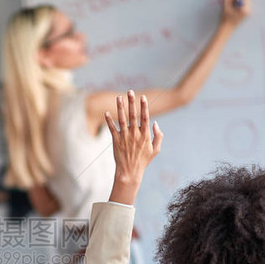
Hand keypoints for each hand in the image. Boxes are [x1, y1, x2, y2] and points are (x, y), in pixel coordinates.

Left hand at [105, 90, 162, 204]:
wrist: (129, 172)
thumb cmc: (143, 161)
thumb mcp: (155, 150)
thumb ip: (158, 136)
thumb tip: (155, 123)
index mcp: (145, 135)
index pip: (145, 117)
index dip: (144, 106)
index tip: (142, 97)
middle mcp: (134, 134)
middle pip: (133, 115)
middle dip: (132, 102)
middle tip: (130, 91)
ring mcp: (124, 137)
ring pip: (122, 119)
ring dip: (120, 107)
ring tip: (119, 97)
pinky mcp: (116, 141)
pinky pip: (111, 128)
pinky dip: (109, 120)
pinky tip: (106, 112)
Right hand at [221, 0, 250, 26]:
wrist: (226, 30)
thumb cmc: (225, 19)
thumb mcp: (226, 7)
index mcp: (244, 9)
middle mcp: (248, 11)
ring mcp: (248, 13)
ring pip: (246, 2)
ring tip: (232, 2)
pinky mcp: (246, 15)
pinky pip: (245, 6)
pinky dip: (240, 3)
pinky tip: (234, 6)